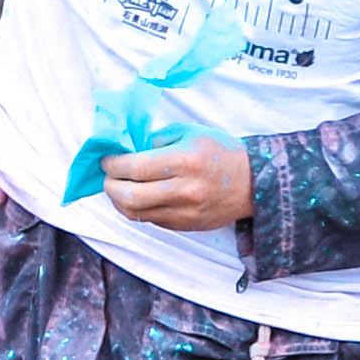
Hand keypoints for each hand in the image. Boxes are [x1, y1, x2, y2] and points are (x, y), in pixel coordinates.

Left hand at [98, 134, 255, 231]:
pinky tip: (138, 197)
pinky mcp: (186, 227)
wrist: (253, 183)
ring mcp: (185, 213)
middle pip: (130, 197)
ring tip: (118, 188)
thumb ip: (157, 140)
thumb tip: (127, 149)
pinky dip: (138, 209)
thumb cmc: (220, 151)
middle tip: (108, 176)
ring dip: (119, 201)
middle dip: (110, 186)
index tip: (106, 160)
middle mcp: (184, 190)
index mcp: (184, 161)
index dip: (113, 165)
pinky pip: (151, 220)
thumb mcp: (189, 133)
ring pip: (136, 214)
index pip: (135, 168)